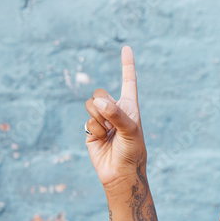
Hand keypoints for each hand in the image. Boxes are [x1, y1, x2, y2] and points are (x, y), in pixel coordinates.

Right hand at [85, 45, 147, 188]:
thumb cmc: (132, 151)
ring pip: (90, 106)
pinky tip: (101, 140)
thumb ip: (116, 114)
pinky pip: (86, 121)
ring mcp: (102, 119)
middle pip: (100, 93)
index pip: (128, 81)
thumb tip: (98, 102)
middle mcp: (116, 110)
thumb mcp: (130, 131)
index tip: (126, 47)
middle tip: (113, 124)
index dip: (127, 64)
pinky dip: (93, 131)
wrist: (120, 173)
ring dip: (99, 120)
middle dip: (104, 106)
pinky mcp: (90, 130)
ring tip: (109, 134)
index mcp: (130, 106)